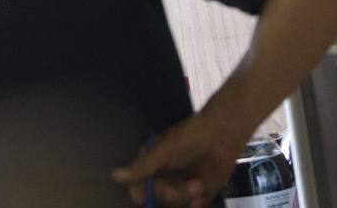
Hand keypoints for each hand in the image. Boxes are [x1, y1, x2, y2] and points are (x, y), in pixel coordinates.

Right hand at [111, 112, 245, 205]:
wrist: (223, 136)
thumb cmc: (190, 136)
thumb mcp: (164, 150)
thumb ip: (143, 166)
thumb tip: (113, 175)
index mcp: (149, 165)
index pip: (137, 188)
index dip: (142, 195)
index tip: (150, 197)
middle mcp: (161, 178)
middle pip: (156, 200)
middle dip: (173, 194)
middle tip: (189, 184)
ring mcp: (178, 188)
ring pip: (173, 206)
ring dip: (186, 198)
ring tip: (198, 185)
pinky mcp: (195, 196)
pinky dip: (195, 204)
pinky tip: (201, 192)